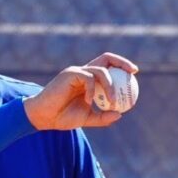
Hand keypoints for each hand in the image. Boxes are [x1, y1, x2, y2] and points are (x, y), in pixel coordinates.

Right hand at [23, 53, 137, 130]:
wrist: (44, 117)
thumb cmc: (62, 117)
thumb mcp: (87, 118)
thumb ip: (103, 117)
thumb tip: (120, 115)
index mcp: (88, 80)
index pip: (108, 67)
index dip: (122, 68)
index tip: (134, 75)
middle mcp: (83, 72)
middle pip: (106, 58)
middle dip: (122, 62)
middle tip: (133, 72)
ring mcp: (76, 72)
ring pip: (100, 71)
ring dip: (110, 86)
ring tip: (113, 100)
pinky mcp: (69, 74)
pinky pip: (88, 78)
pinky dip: (92, 90)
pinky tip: (88, 101)